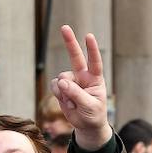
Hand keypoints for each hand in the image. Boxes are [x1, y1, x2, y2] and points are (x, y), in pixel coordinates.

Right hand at [51, 26, 110, 149]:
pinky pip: (55, 86)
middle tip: (65, 27)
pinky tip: (67, 103)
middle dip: (69, 42)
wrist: (87, 125)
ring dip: (64, 92)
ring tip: (73, 104)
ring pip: (61, 78)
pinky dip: (59, 95)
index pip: (94, 61)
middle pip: (75, 56)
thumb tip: (61, 81)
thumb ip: (76, 94)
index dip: (92, 49)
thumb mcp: (89, 106)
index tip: (89, 36)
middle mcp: (83, 76)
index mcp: (95, 78)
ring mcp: (71, 81)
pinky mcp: (62, 88)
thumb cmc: (94, 115)